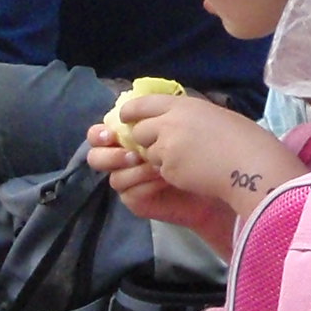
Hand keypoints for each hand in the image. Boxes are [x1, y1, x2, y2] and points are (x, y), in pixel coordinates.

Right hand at [86, 123, 238, 247]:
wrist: (216, 177)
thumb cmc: (198, 147)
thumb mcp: (177, 120)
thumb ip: (152, 111)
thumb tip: (126, 109)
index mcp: (128, 137)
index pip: (100, 133)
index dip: (100, 132)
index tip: (113, 132)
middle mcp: (124, 159)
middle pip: (95, 158)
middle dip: (108, 155)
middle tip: (131, 154)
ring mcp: (130, 182)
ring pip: (114, 178)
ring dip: (135, 170)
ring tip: (157, 167)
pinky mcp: (138, 201)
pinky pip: (130, 194)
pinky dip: (145, 185)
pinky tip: (163, 179)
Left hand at [116, 94, 307, 219]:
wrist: (251, 166)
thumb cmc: (245, 138)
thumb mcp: (214, 115)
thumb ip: (190, 116)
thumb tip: (175, 120)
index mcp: (183, 105)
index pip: (144, 103)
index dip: (131, 111)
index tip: (126, 117)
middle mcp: (169, 123)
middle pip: (140, 131)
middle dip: (146, 140)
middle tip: (163, 147)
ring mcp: (167, 147)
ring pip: (150, 154)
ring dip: (161, 159)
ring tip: (188, 161)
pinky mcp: (169, 170)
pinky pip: (162, 172)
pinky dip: (172, 175)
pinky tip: (194, 174)